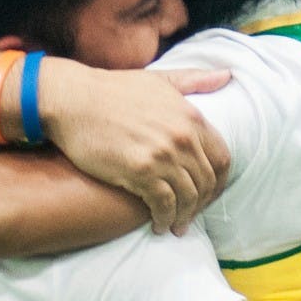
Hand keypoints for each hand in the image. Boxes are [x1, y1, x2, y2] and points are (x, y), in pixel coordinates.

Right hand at [40, 59, 231, 235]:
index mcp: (191, 116)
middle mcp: (183, 136)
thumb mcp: (160, 79)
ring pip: (188, 197)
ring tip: (175, 225)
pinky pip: (164, 204)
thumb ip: (195, 80)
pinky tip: (158, 224)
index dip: (219, 182)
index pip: (222, 158)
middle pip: (207, 181)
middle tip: (191, 216)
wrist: (73, 99)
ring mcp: (163, 154)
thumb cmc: (114, 89)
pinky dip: (164, 218)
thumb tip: (227, 75)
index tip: (208, 194)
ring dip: (184, 216)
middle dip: (201, 203)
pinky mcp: (139, 171)